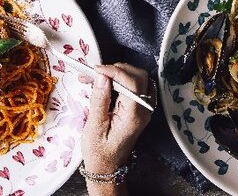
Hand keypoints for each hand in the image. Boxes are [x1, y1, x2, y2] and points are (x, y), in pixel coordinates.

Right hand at [82, 64, 152, 194]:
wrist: (107, 168)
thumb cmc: (99, 152)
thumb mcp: (94, 127)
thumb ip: (99, 100)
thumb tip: (102, 76)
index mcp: (134, 116)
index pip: (132, 82)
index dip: (114, 71)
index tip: (95, 70)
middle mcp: (144, 110)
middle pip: (138, 76)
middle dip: (116, 70)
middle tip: (93, 75)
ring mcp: (144, 109)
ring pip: (137, 78)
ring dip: (117, 73)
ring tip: (95, 79)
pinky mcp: (139, 107)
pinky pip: (135, 85)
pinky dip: (120, 79)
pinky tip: (104, 84)